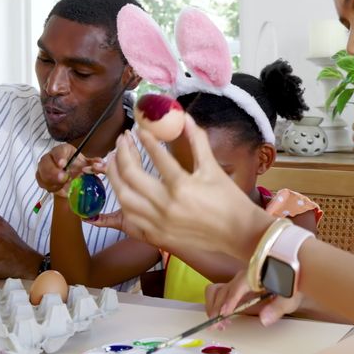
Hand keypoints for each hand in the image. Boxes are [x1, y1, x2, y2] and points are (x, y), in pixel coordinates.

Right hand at [35, 143, 104, 194]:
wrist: (72, 178)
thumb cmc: (78, 167)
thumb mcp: (87, 164)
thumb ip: (93, 163)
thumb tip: (100, 162)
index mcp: (63, 150)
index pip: (59, 151)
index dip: (60, 157)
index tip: (63, 164)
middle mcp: (51, 156)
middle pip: (45, 162)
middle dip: (53, 171)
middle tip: (63, 178)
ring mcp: (44, 167)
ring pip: (42, 173)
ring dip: (51, 181)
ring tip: (62, 185)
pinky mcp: (41, 177)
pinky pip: (41, 182)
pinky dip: (50, 187)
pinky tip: (58, 188)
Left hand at [104, 118, 272, 259]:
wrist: (239, 234)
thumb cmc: (229, 200)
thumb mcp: (213, 169)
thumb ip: (198, 141)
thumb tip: (185, 118)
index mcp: (182, 186)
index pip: (156, 156)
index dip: (145, 138)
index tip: (139, 128)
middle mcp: (165, 205)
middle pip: (131, 175)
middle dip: (122, 153)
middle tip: (123, 139)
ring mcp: (158, 222)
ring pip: (123, 197)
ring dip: (114, 176)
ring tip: (114, 160)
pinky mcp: (156, 235)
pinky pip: (129, 219)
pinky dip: (120, 202)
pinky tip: (121, 189)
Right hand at [204, 269, 302, 327]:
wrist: (292, 270)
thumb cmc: (290, 282)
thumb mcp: (289, 296)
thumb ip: (277, 307)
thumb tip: (264, 320)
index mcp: (255, 275)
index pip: (238, 286)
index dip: (231, 300)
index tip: (225, 313)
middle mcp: (243, 277)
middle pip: (223, 290)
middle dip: (218, 309)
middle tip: (219, 326)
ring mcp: (237, 282)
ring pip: (217, 291)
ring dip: (214, 307)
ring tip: (219, 323)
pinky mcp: (235, 287)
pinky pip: (219, 293)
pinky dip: (215, 305)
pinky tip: (222, 318)